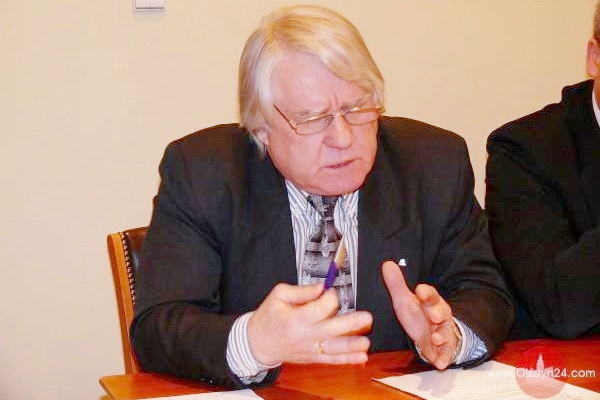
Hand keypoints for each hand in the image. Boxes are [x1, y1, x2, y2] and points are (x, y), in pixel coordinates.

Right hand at [247, 283, 372, 365]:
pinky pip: (331, 360)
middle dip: (350, 324)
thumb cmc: (268, 317)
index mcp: (294, 319)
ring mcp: (309, 348)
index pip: (318, 309)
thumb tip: (321, 287)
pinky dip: (347, 360)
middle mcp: (303, 336)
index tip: (331, 291)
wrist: (258, 343)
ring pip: (333, 348)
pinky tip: (361, 357)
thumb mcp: (279, 296)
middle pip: (330, 330)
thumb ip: (302, 291)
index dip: (329, 297)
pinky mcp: (312, 357)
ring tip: (365, 342)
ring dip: (351, 346)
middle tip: (366, 318)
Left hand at [381, 261, 458, 368]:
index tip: (420, 291)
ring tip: (436, 338)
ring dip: (441, 336)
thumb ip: (397, 284)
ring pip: (446, 333)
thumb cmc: (419, 316)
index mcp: (430, 302)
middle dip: (438, 313)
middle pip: (441, 312)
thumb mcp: (405, 300)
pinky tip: (439, 363)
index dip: (426, 293)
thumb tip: (387, 264)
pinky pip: (446, 354)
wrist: (433, 337)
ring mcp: (443, 333)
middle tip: (433, 315)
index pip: (430, 294)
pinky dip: (443, 359)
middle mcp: (439, 316)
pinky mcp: (444, 350)